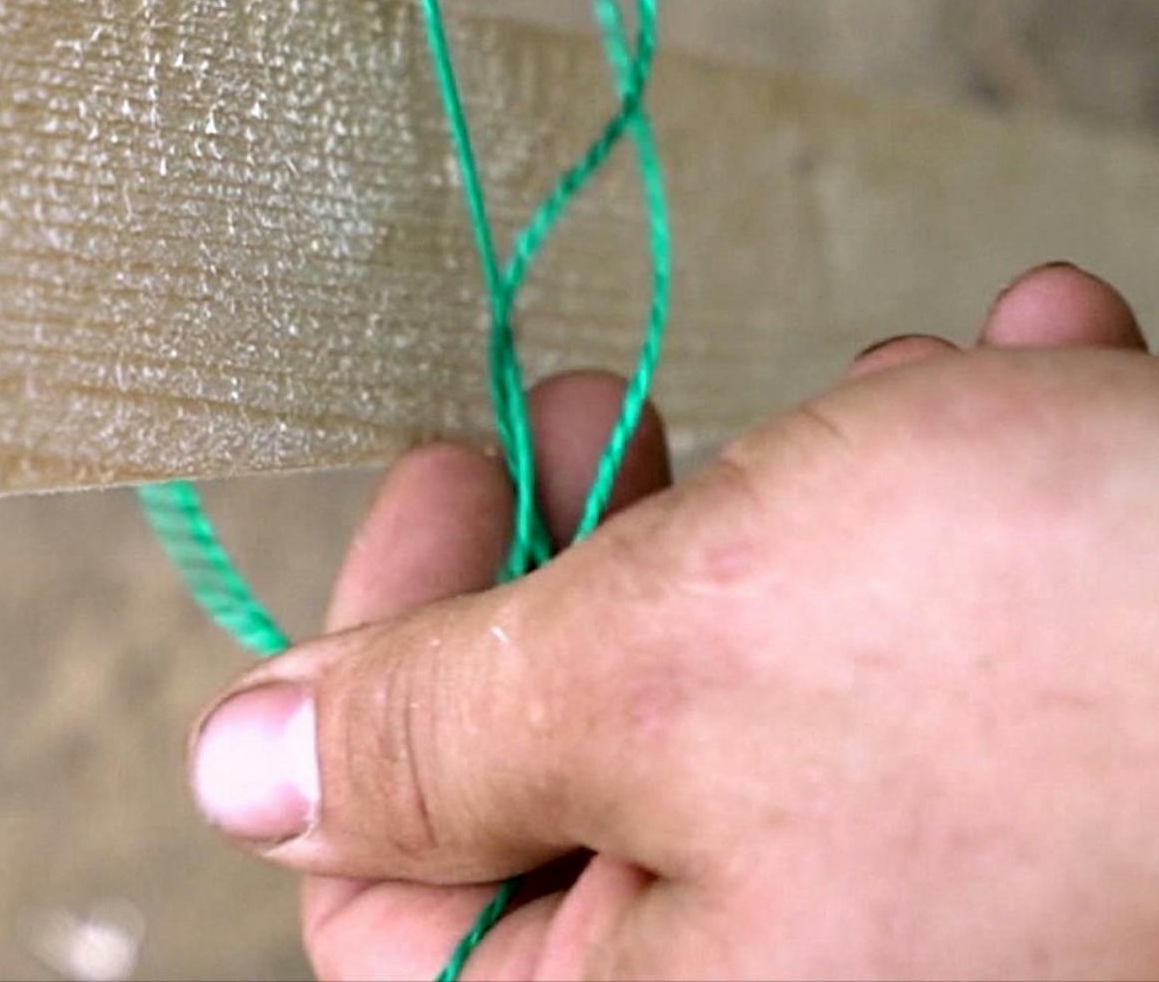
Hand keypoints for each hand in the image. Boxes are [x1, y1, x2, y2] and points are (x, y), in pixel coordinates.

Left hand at [188, 264, 1158, 978]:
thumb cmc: (1038, 649)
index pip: (387, 900)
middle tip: (607, 398)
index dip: (373, 661)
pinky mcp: (1048, 799)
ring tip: (898, 404)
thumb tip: (231, 773)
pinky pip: (926, 652)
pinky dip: (956, 502)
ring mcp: (938, 899)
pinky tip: (1038, 379)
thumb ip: (430, 729)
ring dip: (804, 503)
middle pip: (571, 768)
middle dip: (598, 546)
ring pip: (757, 675)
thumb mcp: (665, 657)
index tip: (440, 462)